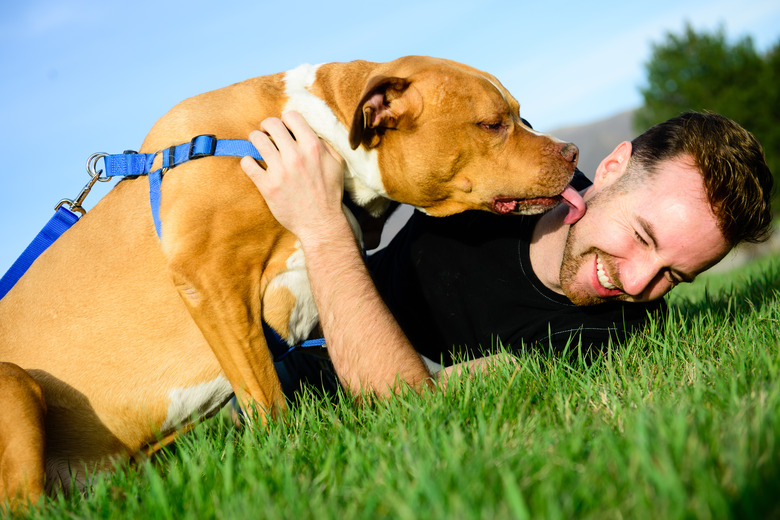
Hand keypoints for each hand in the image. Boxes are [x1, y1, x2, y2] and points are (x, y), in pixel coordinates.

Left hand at [241, 111, 347, 244]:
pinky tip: (253, 164)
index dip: (286, 120)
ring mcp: (279, 171)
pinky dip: (247, 161)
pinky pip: (247, 163)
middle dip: (267, 127)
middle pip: (271, 124)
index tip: (284, 128)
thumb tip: (308, 131)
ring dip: (255, 140)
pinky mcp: (267, 186)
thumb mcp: (336, 164)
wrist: (321, 223)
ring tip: (259, 146)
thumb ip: (323, 144)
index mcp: (313, 147)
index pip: (291, 116)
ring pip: (256, 140)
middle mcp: (295, 156)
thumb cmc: (329, 193)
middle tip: (267, 134)